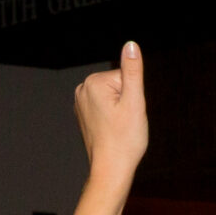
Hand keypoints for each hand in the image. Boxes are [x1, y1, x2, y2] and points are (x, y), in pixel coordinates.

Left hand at [73, 42, 149, 183]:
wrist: (111, 169)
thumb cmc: (125, 140)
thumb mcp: (135, 102)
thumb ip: (133, 71)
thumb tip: (131, 45)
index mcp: (94, 83)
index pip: (126, 77)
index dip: (133, 97)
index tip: (128, 115)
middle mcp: (82, 89)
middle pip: (118, 85)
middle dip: (127, 102)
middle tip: (125, 123)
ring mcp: (80, 102)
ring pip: (113, 97)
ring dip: (121, 111)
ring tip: (118, 128)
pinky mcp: (83, 114)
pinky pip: (105, 107)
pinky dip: (112, 117)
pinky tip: (111, 131)